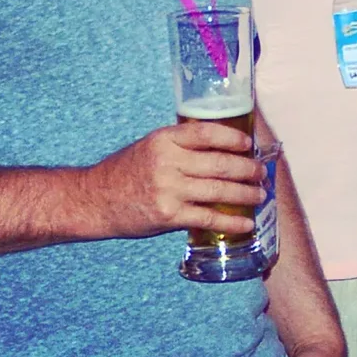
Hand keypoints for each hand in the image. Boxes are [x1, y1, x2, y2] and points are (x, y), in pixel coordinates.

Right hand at [82, 119, 262, 238]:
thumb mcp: (151, 145)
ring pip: (218, 191)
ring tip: (260, 196)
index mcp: (165, 139)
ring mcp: (168, 189)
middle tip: (262, 173)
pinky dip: (230, 222)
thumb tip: (224, 146)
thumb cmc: (126, 171)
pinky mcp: (167, 215)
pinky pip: (207, 218)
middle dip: (248, 170)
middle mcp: (168, 162)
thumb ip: (182, 144)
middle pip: (220, 163)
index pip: (208, 133)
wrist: (94, 200)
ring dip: (245, 194)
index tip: (250, 145)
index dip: (235, 138)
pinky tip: (245, 224)